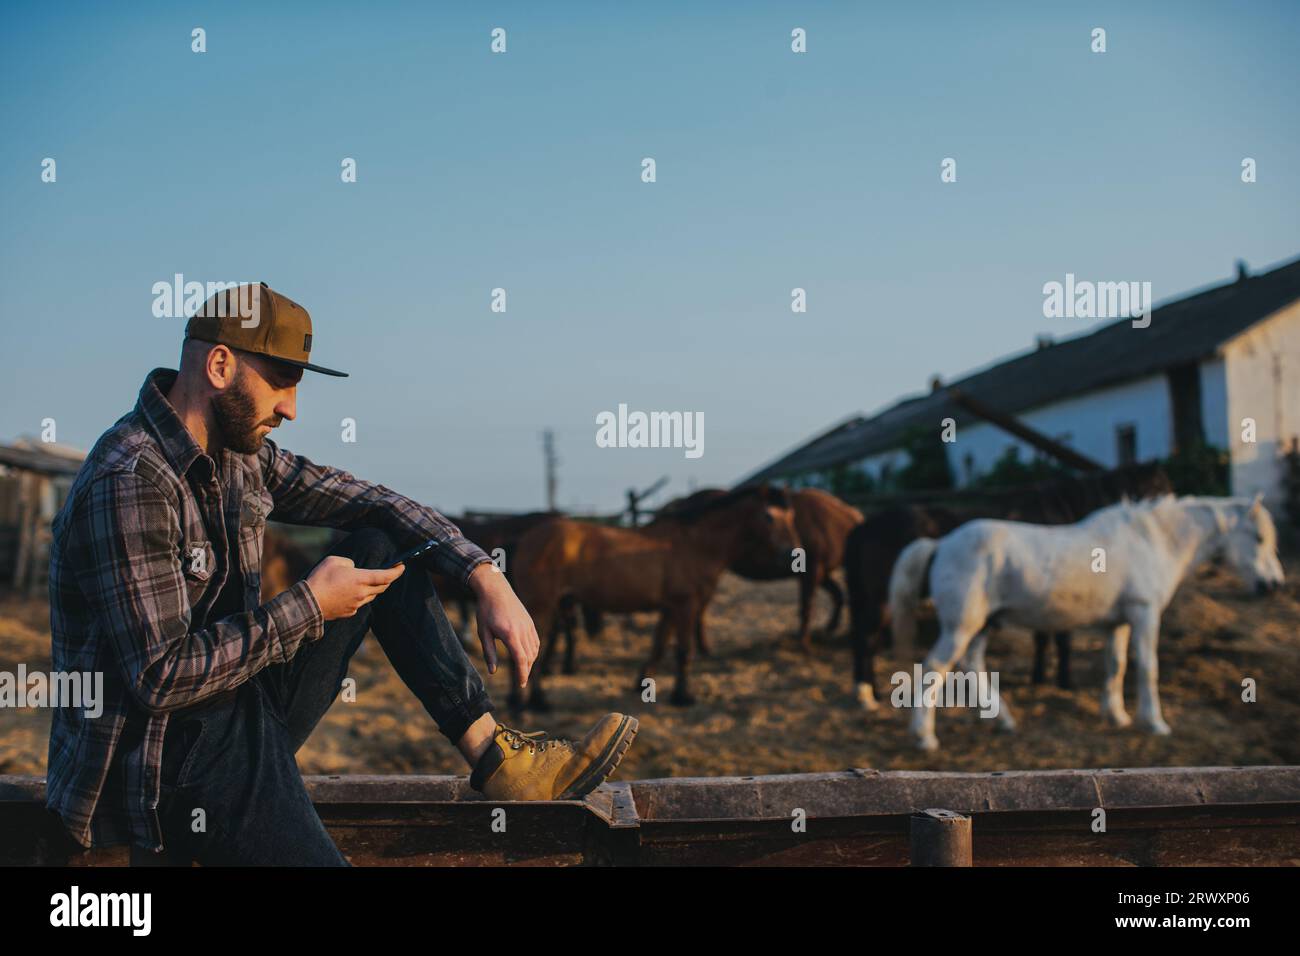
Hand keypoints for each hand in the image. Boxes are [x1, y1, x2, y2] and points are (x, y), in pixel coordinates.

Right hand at [306, 555, 404, 620]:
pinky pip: (360, 603)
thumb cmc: (320, 579)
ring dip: (374, 589)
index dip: (397, 571)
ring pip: (372, 596)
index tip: (402, 566)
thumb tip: (354, 569)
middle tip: (388, 572)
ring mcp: (356, 605)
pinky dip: (361, 597)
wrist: (307, 603)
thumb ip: (349, 562)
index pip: (386, 576)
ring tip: (367, 581)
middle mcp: (362, 593)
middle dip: (387, 580)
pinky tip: (351, 592)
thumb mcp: (334, 561)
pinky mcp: (349, 612)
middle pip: (382, 587)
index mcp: (361, 579)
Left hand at [469, 563, 539, 686]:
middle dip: (526, 671)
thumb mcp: (483, 632)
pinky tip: (528, 656)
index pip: (521, 660)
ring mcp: (528, 625)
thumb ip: (489, 653)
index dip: (522, 674)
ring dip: (530, 662)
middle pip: (529, 657)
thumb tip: (493, 671)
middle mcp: (522, 631)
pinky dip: (533, 651)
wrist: (495, 589)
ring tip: (523, 670)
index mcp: (510, 635)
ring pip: (534, 649)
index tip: (521, 685)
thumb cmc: (485, 611)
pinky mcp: (529, 622)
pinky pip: (535, 640)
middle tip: (521, 681)